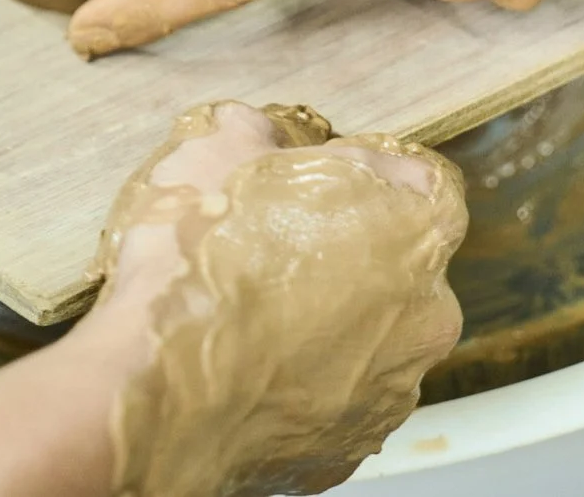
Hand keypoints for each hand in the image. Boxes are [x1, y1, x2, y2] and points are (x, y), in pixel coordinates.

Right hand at [79, 101, 464, 496]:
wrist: (157, 391)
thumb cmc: (196, 263)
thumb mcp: (218, 148)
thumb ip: (260, 132)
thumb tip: (257, 134)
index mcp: (416, 227)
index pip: (421, 182)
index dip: (363, 174)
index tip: (313, 179)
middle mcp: (426, 314)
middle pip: (399, 267)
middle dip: (346, 255)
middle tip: (269, 250)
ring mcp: (390, 391)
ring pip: (367, 342)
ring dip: (323, 327)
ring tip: (246, 319)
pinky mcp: (346, 450)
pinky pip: (332, 404)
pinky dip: (297, 389)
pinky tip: (243, 374)